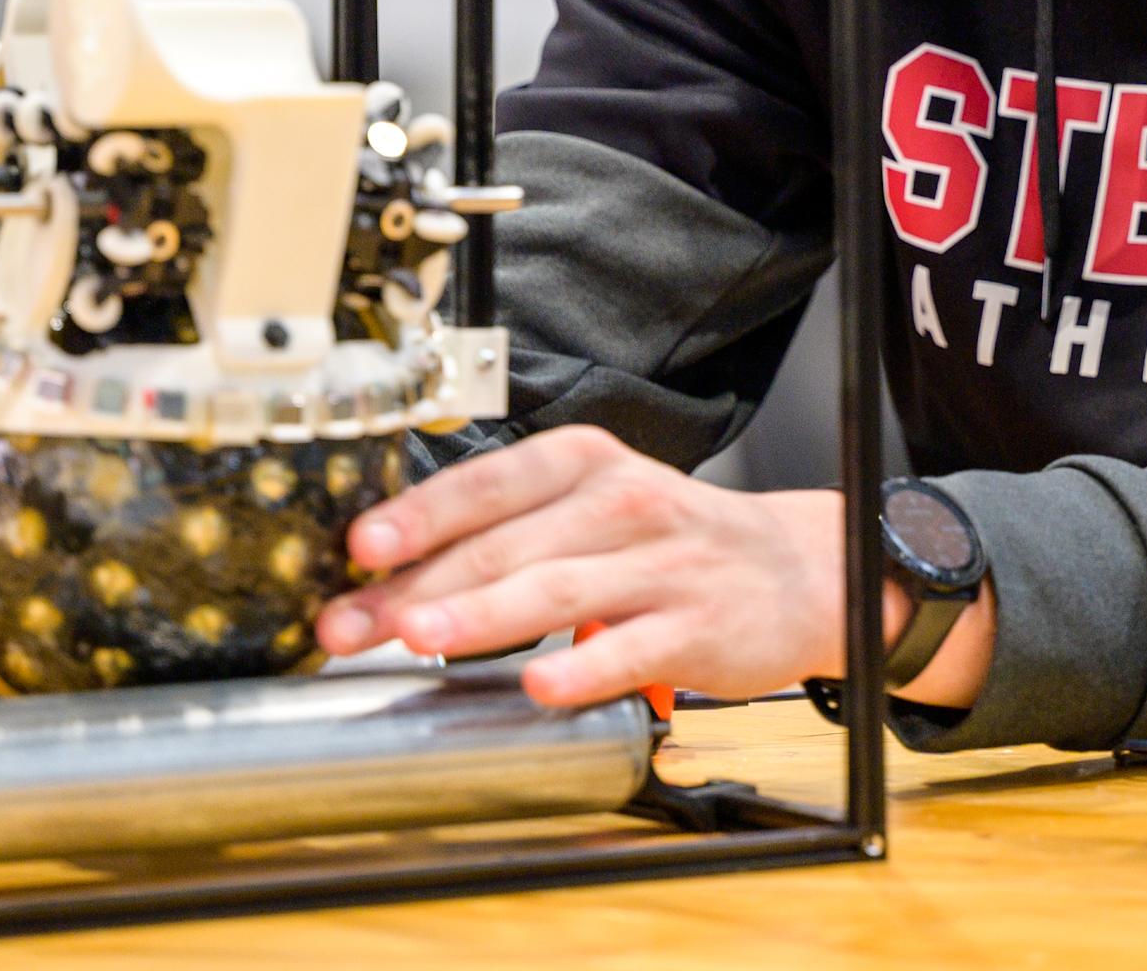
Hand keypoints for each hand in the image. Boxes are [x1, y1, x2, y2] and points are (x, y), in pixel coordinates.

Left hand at [314, 425, 847, 708]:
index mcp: (586, 464)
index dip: (421, 514)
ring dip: (482, 612)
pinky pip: (632, 645)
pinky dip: (584, 665)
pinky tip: (541, 683)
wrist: (793, 566)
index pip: (490, 482)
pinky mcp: (696, 623)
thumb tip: (391, 570)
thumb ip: (508, 530)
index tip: (360, 546)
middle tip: (353, 622)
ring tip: (421, 636)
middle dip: (419, 584)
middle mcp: (621, 502)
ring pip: (559, 585)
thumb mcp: (592, 506)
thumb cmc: (667, 539)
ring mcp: (660, 562)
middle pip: (507, 542)